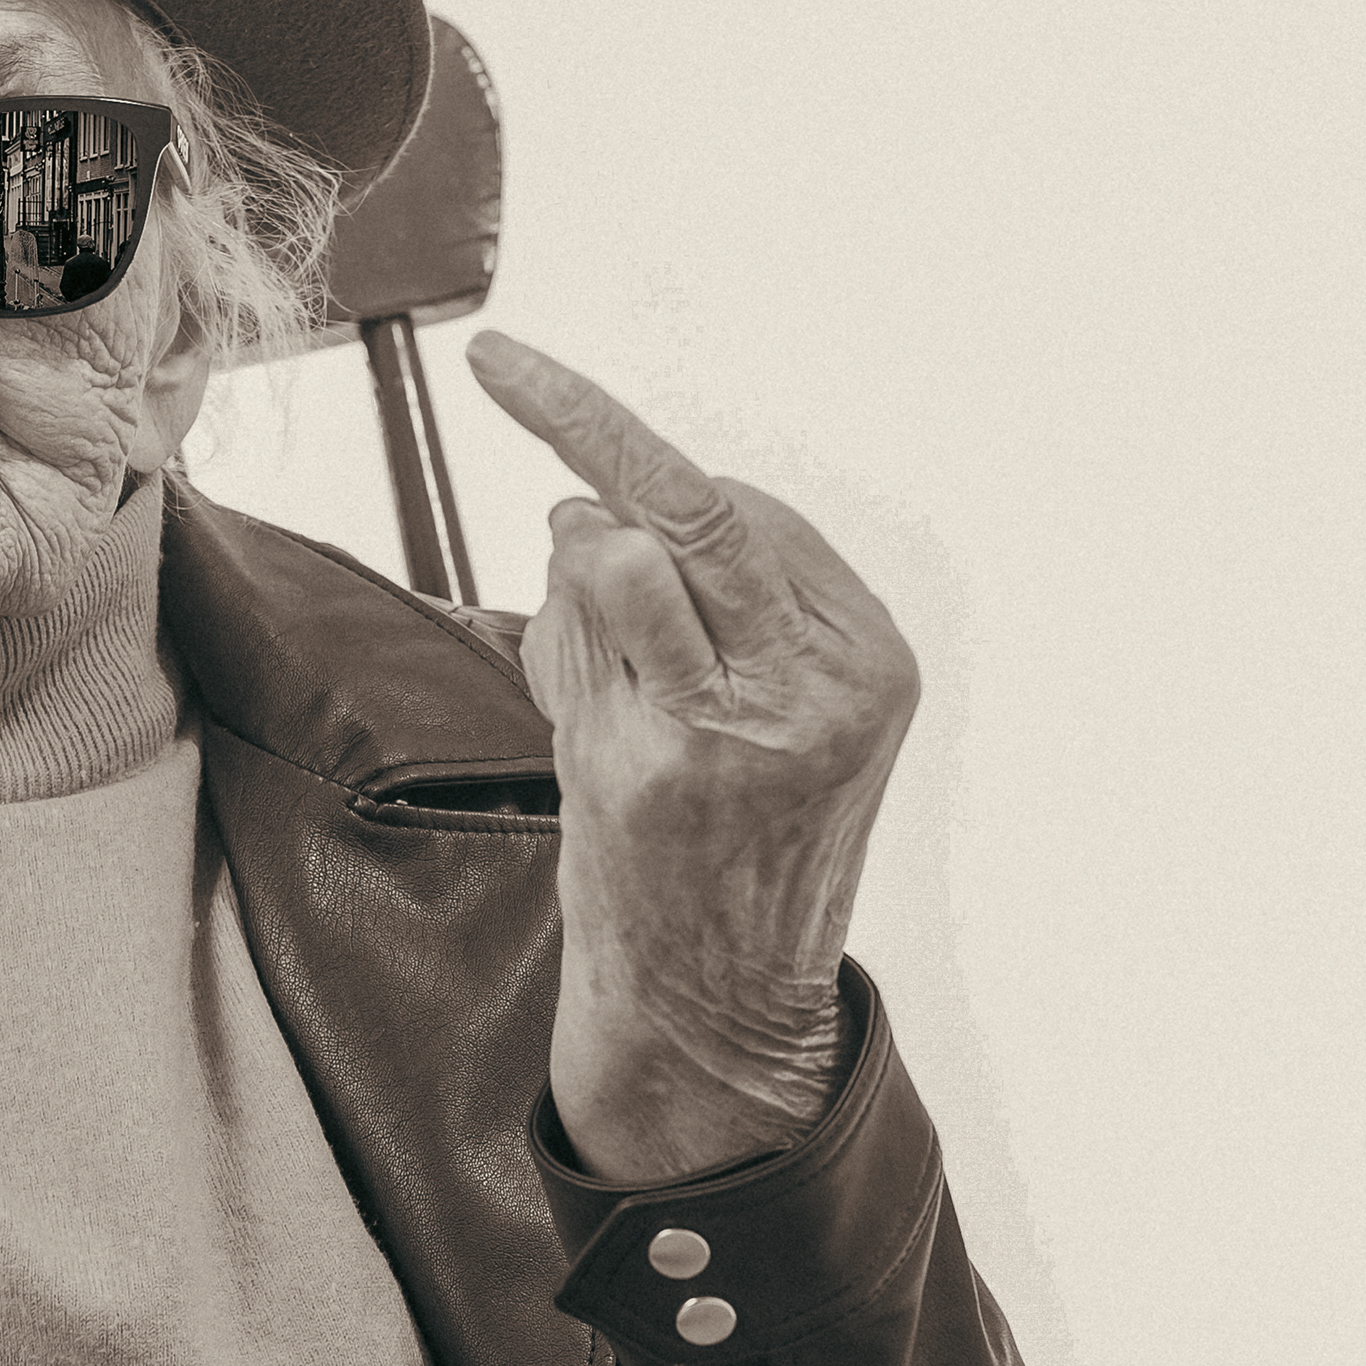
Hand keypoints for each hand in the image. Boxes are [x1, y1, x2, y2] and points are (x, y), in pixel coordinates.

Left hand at [468, 335, 918, 1187]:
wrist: (721, 1004)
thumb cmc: (728, 843)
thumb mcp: (755, 711)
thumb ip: (691, 602)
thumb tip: (579, 507)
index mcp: (866, 657)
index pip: (750, 511)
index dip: (638, 457)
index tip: (542, 386)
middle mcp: (816, 683)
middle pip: (693, 503)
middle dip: (581, 416)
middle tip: (500, 360)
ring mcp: (738, 726)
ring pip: (625, 555)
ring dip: (574, 569)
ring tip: (589, 643)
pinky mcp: (655, 769)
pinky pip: (577, 639)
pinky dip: (555, 636)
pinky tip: (575, 689)